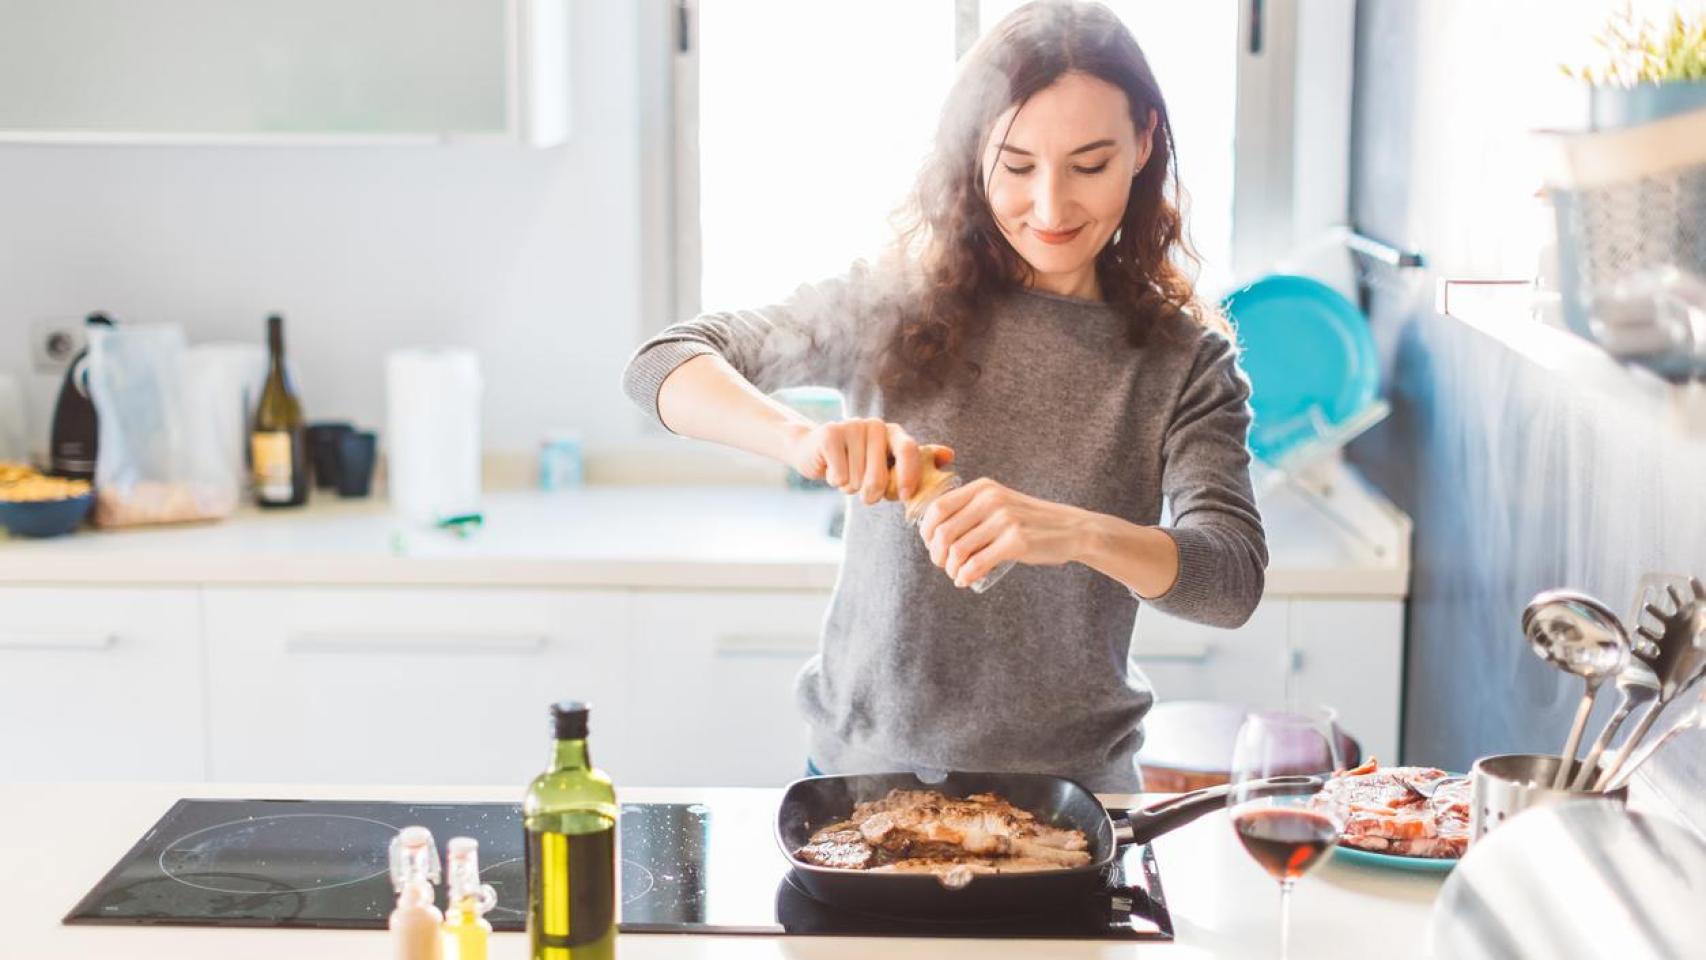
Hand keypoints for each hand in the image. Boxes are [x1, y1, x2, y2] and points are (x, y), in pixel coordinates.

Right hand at [783, 419, 952, 504]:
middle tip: (864, 492)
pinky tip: (832, 470)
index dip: (909, 476)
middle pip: (880, 476)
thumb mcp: (888, 465)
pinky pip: (840, 475)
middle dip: (871, 494)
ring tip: (845, 475)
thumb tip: (950, 455)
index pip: (909, 451)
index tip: (904, 497)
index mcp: (894, 432)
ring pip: (857, 480)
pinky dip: (835, 481)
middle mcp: (876, 425)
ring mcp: (852, 426)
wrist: (815, 450)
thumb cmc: (858, 463)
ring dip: (850, 487)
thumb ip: (917, 463)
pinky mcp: (830, 433)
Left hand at [917, 478, 1089, 587]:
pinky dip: (965, 576)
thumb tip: (933, 533)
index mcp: (982, 488)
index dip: (927, 531)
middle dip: (937, 554)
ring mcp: (1004, 520)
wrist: (1071, 529)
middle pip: (944, 532)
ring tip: (956, 574)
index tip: (931, 545)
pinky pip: (977, 564)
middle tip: (943, 565)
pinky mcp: (1016, 541)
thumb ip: (972, 508)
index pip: (938, 508)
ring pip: (958, 550)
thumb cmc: (1030, 521)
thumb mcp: (1000, 503)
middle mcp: (991, 500)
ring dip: (951, 568)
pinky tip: (965, 580)